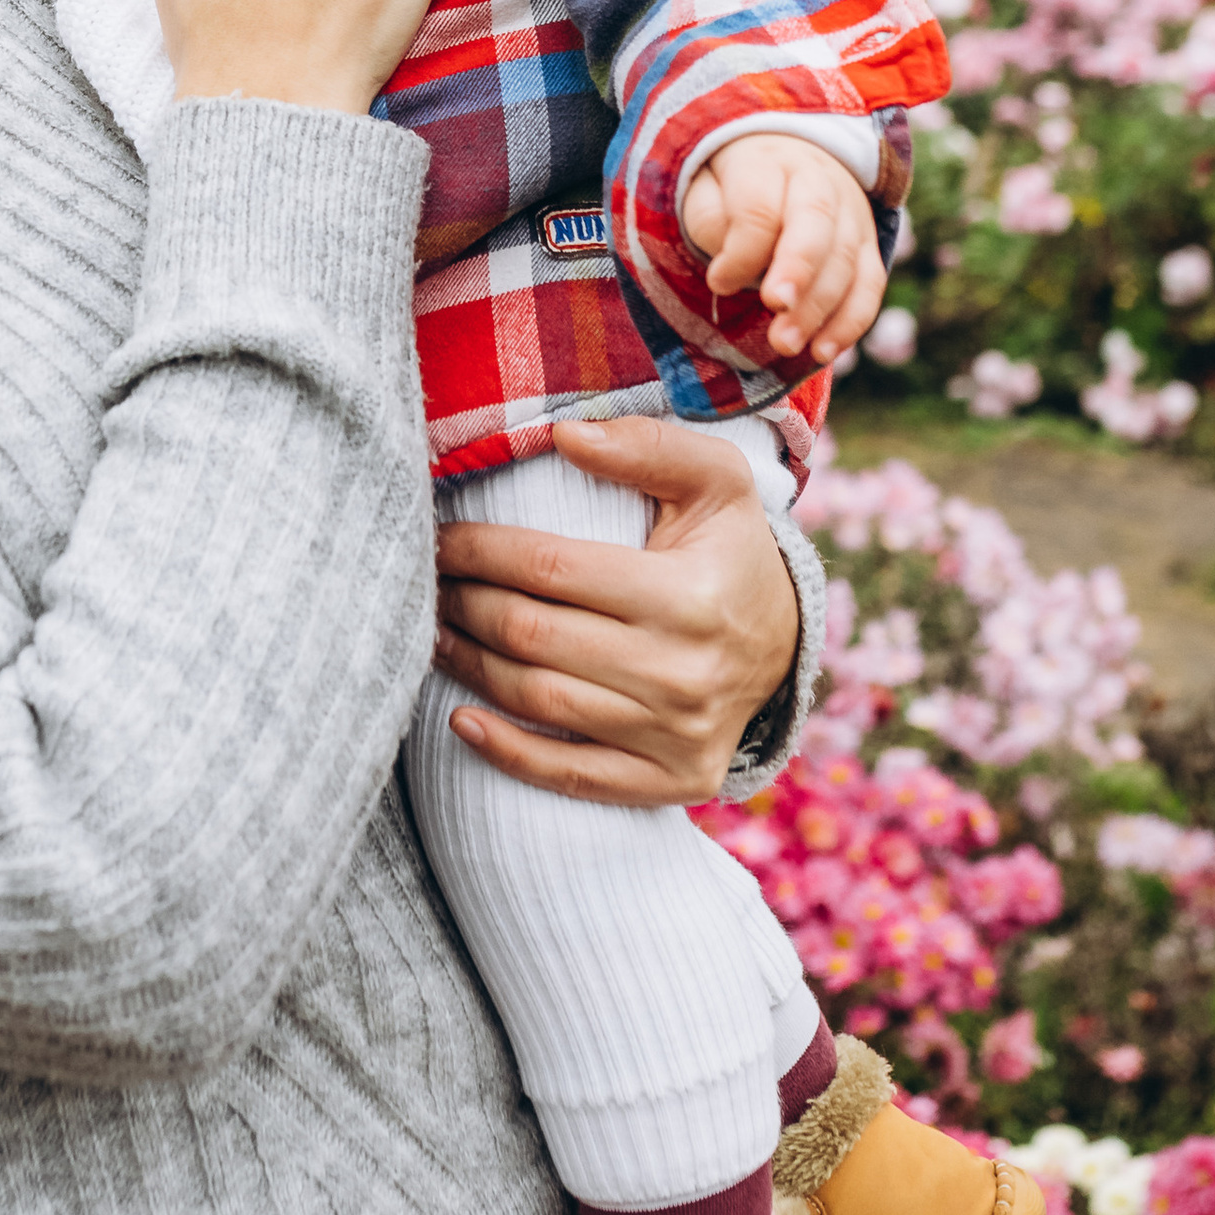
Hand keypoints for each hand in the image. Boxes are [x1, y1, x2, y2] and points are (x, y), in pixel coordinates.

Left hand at [432, 418, 801, 806]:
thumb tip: (566, 435)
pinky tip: (463, 721)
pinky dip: (507, 753)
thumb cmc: (730, 552)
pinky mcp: (673, 779)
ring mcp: (678, 734)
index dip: (478, 550)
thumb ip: (647, 446)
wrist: (787, 647)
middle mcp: (684, 671)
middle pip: (531, 635)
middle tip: (427, 585)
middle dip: (462, 604)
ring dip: (469, 667)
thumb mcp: (715, 482)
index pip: (549, 567)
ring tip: (434, 634)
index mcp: (689, 594)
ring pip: (538, 700)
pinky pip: (571, 776)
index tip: (438, 538)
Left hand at [680, 133, 883, 366]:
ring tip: (786, 346)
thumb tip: (732, 272)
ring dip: (820, 308)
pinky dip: (850, 322)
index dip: (743, 250)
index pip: (762, 205)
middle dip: (798, 269)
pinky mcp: (868, 245)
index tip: (718, 284)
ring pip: (847, 258)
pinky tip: (822, 351)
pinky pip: (870, 283)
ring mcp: (851, 212)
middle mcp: (818, 180)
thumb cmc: (732, 191)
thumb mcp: (706, 194)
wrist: (784, 162)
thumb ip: (712, 223)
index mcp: (768, 163)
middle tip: (775, 307)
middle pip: (816, 222)